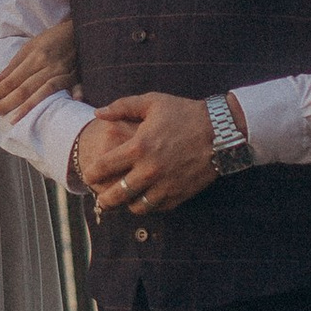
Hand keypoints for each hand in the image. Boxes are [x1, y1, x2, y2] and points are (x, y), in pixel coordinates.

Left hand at [0, 21, 79, 119]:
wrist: (77, 31)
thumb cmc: (50, 39)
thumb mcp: (29, 47)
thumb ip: (11, 67)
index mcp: (35, 57)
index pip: (14, 78)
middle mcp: (48, 66)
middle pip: (26, 88)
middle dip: (8, 101)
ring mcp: (64, 72)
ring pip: (46, 91)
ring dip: (29, 106)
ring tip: (14, 120)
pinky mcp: (78, 75)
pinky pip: (78, 85)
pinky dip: (77, 92)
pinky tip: (74, 101)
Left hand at [74, 92, 218, 217]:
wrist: (221, 131)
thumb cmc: (185, 113)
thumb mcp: (152, 102)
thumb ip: (122, 106)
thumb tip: (98, 113)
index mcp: (138, 147)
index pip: (103, 167)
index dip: (91, 173)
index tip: (89, 174)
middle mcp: (149, 170)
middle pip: (116, 195)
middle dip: (104, 199)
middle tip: (100, 199)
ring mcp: (164, 185)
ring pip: (136, 207)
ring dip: (127, 205)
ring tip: (124, 201)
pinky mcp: (179, 194)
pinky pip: (157, 208)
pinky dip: (149, 206)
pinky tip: (146, 199)